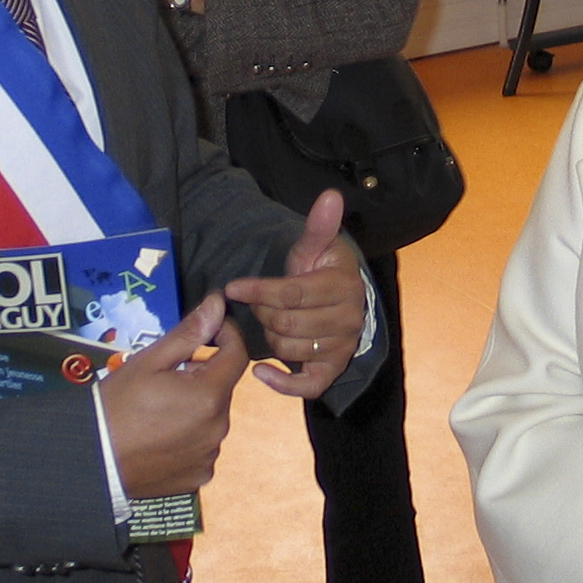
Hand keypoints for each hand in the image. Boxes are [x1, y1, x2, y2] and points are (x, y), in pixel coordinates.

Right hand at [102, 293, 247, 497]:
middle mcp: (217, 428)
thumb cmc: (115, 406)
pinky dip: (188, 438)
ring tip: (157, 410)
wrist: (90, 459)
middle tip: (166, 376)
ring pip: (211, 419)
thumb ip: (188, 334)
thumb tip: (217, 305)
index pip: (237, 356)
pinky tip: (159, 436)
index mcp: (209, 396)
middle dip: (202, 377)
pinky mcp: (198, 476)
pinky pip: (201, 447)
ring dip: (195, 409)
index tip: (212, 329)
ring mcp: (209, 455)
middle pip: (221, 389)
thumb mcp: (148, 362)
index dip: (227, 336)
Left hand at [223, 189, 364, 398]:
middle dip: (263, 313)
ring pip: (288, 349)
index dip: (259, 290)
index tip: (232, 287)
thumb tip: (331, 195)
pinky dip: (282, 384)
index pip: (292, 293)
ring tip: (270, 322)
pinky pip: (308, 387)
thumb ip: (319, 225)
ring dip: (269, 336)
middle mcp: (349, 320)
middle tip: (259, 304)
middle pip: (285, 323)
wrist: (339, 300)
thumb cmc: (320, 271)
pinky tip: (262, 372)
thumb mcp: (316, 247)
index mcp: (344, 286)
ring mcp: (343, 347)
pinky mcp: (334, 370)